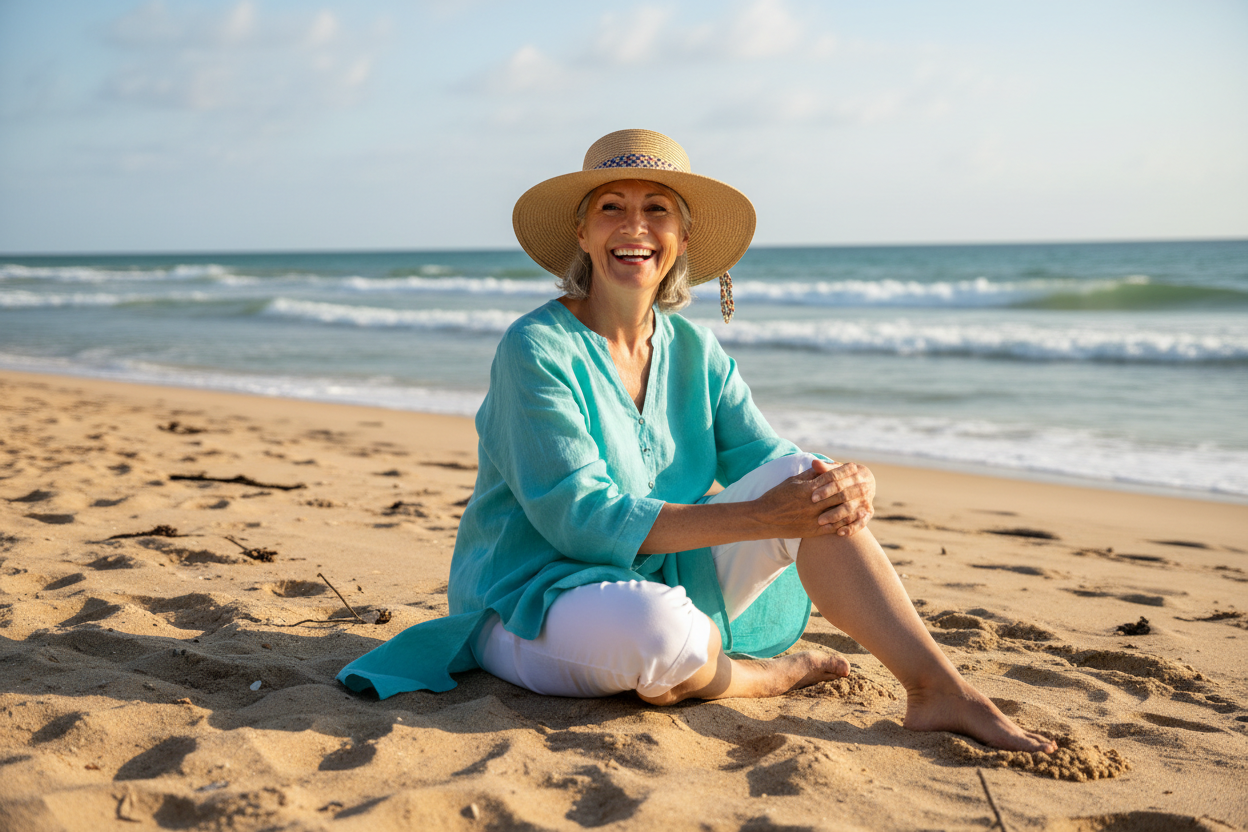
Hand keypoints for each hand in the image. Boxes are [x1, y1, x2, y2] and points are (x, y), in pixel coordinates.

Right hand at [749, 459, 875, 538]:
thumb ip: (811, 474)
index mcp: (807, 489)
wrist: (764, 518)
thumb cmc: (777, 496)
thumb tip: (826, 466)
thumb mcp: (793, 480)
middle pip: (839, 497)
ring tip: (865, 505)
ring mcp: (813, 519)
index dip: (845, 478)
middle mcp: (812, 504)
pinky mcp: (812, 531)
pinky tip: (854, 521)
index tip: (856, 475)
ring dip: (854, 510)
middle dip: (854, 493)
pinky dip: (846, 525)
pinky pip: (833, 528)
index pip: (832, 481)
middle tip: (867, 488)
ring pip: (839, 514)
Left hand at [808, 459, 875, 535]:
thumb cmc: (842, 477)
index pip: (838, 479)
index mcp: (855, 472)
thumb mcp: (835, 470)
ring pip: (851, 509)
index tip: (812, 496)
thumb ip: (825, 468)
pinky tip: (839, 533)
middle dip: (828, 501)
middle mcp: (864, 485)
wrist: (862, 484)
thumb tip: (814, 462)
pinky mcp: (869, 512)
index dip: (825, 488)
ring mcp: (867, 499)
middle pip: (844, 494)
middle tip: (813, 508)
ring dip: (836, 516)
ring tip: (821, 522)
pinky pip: (861, 522)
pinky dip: (851, 528)